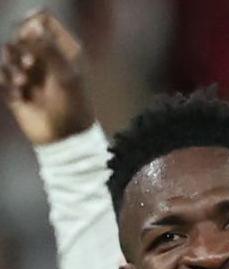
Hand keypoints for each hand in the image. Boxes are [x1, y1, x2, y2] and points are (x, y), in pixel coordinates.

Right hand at [1, 10, 93, 144]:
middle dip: (21, 47)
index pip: (43, 20)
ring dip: (12, 65)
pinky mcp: (15, 86)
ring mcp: (29, 71)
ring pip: (8, 52)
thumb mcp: (65, 75)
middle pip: (21, 33)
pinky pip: (1, 74)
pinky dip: (6, 82)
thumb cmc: (72, 105)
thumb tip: (31, 24)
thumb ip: (49, 48)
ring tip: (23, 83)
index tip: (28, 35)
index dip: (32, 23)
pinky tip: (18, 95)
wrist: (63, 138)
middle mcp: (45, 57)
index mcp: (64, 50)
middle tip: (30, 65)